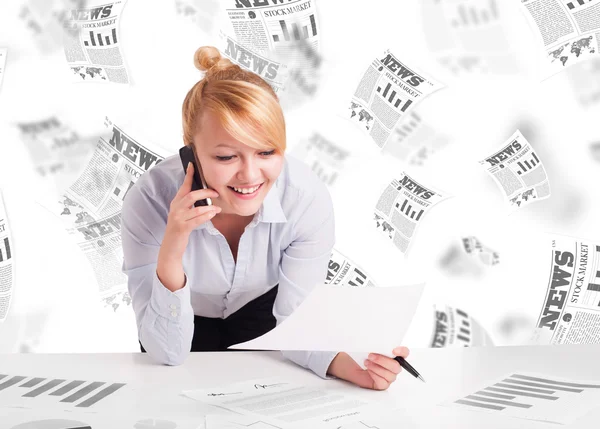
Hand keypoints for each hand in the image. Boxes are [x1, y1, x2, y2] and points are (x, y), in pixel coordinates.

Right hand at [157, 163, 220, 291]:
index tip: (193, 164)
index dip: (189, 175)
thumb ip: (191, 205)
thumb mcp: (183, 214)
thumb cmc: (180, 229)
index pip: (183, 186)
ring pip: (195, 208)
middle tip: (216, 192)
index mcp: (176, 203)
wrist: (171, 246)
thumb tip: (206, 196)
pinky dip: (206, 216)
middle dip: (205, 192)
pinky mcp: (182, 227)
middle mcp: (175, 208)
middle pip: (190, 195)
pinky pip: (197, 219)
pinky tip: (213, 214)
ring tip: (218, 208)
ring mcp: (178, 218)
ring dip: (209, 207)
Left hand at [326, 347, 409, 390]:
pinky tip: (368, 371)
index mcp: (392, 354)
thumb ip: (375, 343)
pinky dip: (375, 376)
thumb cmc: (358, 353)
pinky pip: (383, 383)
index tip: (393, 350)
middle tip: (371, 355)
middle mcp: (392, 366)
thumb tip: (378, 339)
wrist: (347, 363)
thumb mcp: (366, 345)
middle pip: (397, 366)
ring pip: (390, 375)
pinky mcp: (381, 384)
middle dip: (383, 361)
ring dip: (377, 368)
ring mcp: (387, 376)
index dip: (402, 351)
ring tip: (366, 362)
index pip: (404, 353)